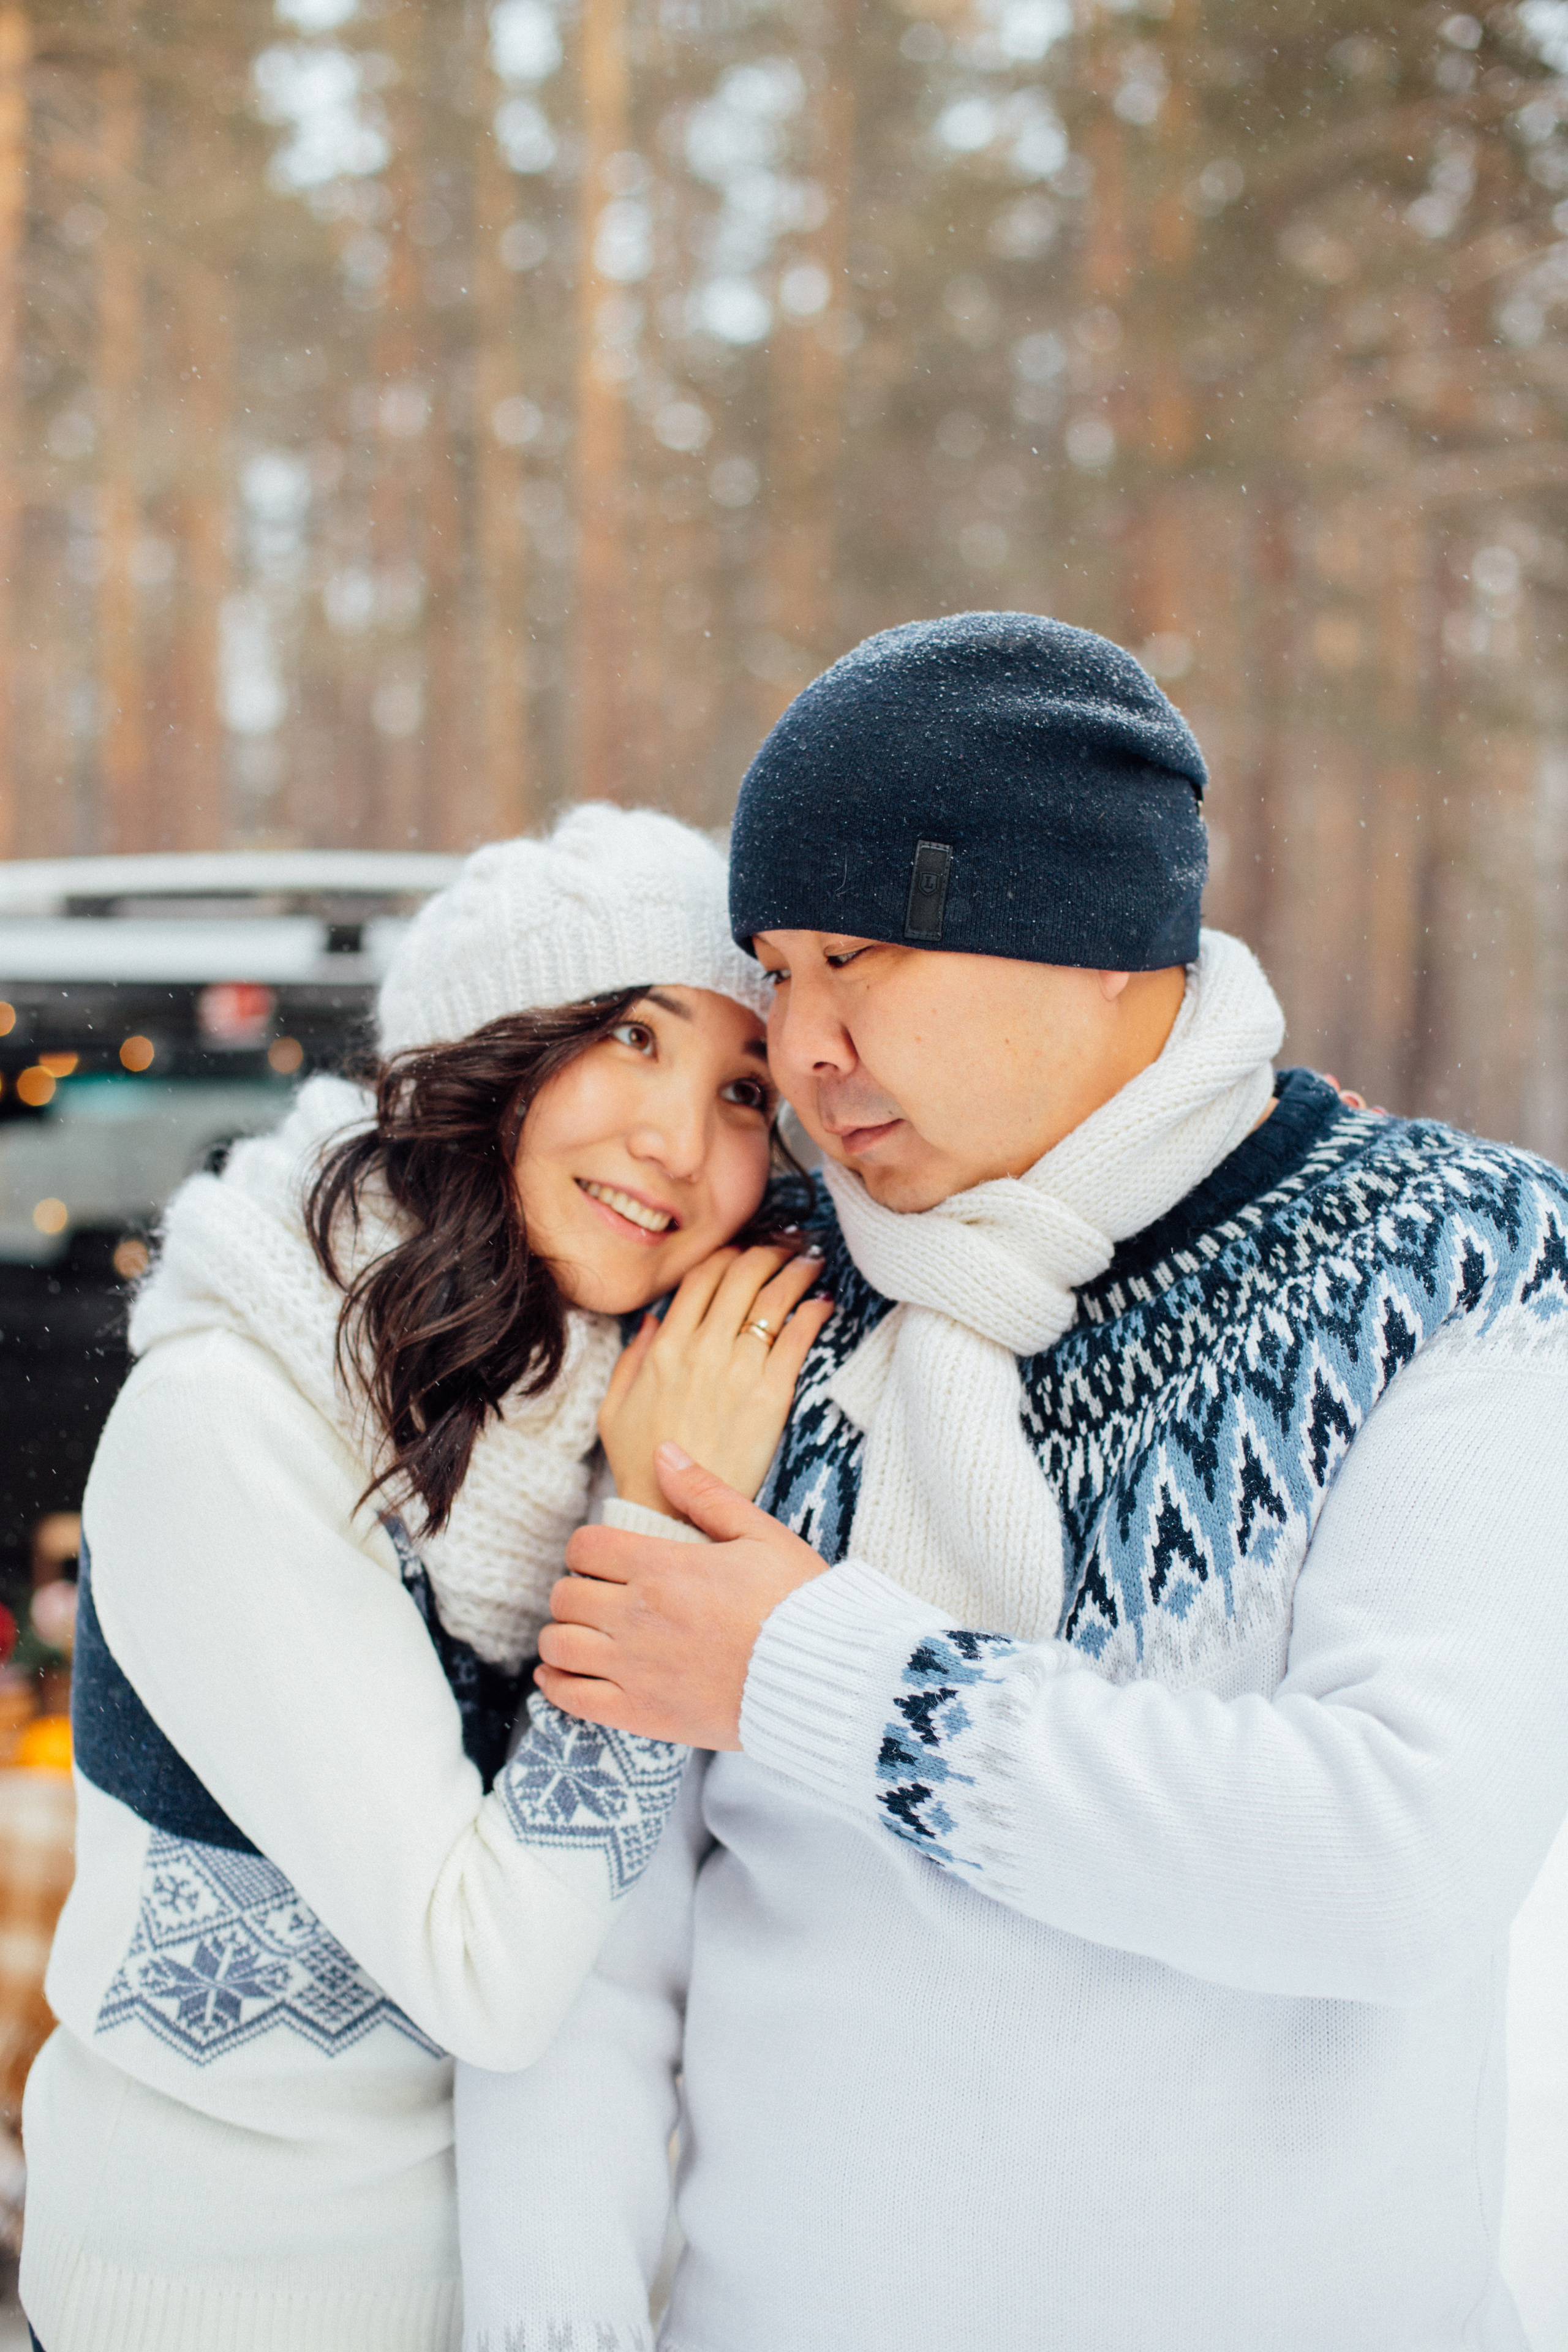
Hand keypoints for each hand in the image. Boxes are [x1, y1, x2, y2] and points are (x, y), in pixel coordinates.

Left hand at [537, 1444, 826, 1746]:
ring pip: (558, 1645)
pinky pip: (570, 1699)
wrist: (822, 1676)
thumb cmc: (797, 1602)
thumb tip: (662, 1452)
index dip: (589, 1549)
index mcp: (662, 1567)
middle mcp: (637, 1615)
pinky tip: (562, 1675)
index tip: (608, 1559)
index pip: (585, 1546)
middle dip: (577, 1589)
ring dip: (563, 1635)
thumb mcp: (759, 1534)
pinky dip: (555, 1684)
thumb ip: (704, 1493)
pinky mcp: (641, 1714)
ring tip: (585, 1634)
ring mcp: (635, 1668)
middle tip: (601, 1596)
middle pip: (565, 1594)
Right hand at [597, 1243, 832, 1515]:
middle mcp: (702, 1349)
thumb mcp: (615, 1407)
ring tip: (811, 1260)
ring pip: (772, 1299)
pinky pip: (796, 1339)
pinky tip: (823, 1302)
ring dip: (795, 1271)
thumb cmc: (641, 1463)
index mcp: (665, 1346)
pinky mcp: (770, 1395)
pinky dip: (812, 1313)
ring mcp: (737, 1370)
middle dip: (768, 1251)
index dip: (728, 1254)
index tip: (745, 1247)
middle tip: (787, 1243)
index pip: (702, 1277)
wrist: (672, 1510)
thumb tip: (651, 1321)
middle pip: (741, 1276)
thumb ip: (632, 1358)